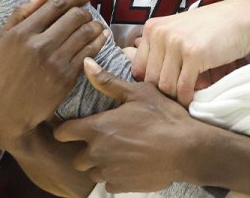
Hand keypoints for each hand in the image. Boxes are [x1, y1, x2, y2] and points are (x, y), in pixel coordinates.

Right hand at [0, 0, 108, 151]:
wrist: (8, 110)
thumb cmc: (3, 72)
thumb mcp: (1, 40)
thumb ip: (20, 14)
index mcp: (23, 32)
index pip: (56, 5)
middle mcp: (40, 44)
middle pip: (74, 16)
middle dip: (85, 10)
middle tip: (88, 11)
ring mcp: (55, 61)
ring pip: (85, 32)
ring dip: (95, 24)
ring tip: (96, 23)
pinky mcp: (67, 77)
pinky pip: (89, 52)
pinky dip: (99, 41)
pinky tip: (102, 36)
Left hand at [54, 58, 201, 192]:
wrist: (187, 150)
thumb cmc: (163, 117)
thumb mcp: (137, 93)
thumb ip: (108, 82)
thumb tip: (85, 64)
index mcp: (97, 128)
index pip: (63, 133)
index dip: (64, 130)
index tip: (70, 129)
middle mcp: (98, 153)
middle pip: (76, 159)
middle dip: (86, 151)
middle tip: (103, 142)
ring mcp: (109, 172)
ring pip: (93, 173)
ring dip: (100, 165)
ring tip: (119, 154)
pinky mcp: (121, 186)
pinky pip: (109, 184)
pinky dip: (115, 176)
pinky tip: (130, 166)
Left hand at [134, 0, 249, 104]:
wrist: (241, 18)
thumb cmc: (210, 28)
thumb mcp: (178, 31)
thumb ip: (160, 48)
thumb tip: (144, 79)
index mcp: (152, 28)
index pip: (138, 68)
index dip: (150, 82)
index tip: (165, 87)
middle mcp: (160, 34)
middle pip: (151, 79)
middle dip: (164, 92)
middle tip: (177, 96)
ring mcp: (176, 43)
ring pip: (165, 86)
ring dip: (176, 97)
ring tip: (186, 96)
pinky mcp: (193, 54)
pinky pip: (183, 87)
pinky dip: (187, 98)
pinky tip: (193, 98)